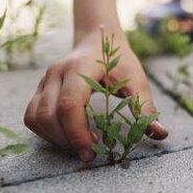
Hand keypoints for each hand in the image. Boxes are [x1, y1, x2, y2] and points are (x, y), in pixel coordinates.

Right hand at [23, 28, 167, 161]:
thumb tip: (161, 134)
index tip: (92, 152)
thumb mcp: (136, 79)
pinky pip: (32, 116)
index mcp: (80, 68)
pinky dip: (45, 132)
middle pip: (49, 115)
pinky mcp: (39, 89)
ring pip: (36, 118)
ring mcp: (44, 80)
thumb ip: (145, 107)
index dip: (78, 133)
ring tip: (78, 144)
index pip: (70, 105)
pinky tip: (67, 136)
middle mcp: (56, 73)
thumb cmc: (118, 60)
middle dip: (67, 140)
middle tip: (89, 154)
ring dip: (55, 138)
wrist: (97, 38)